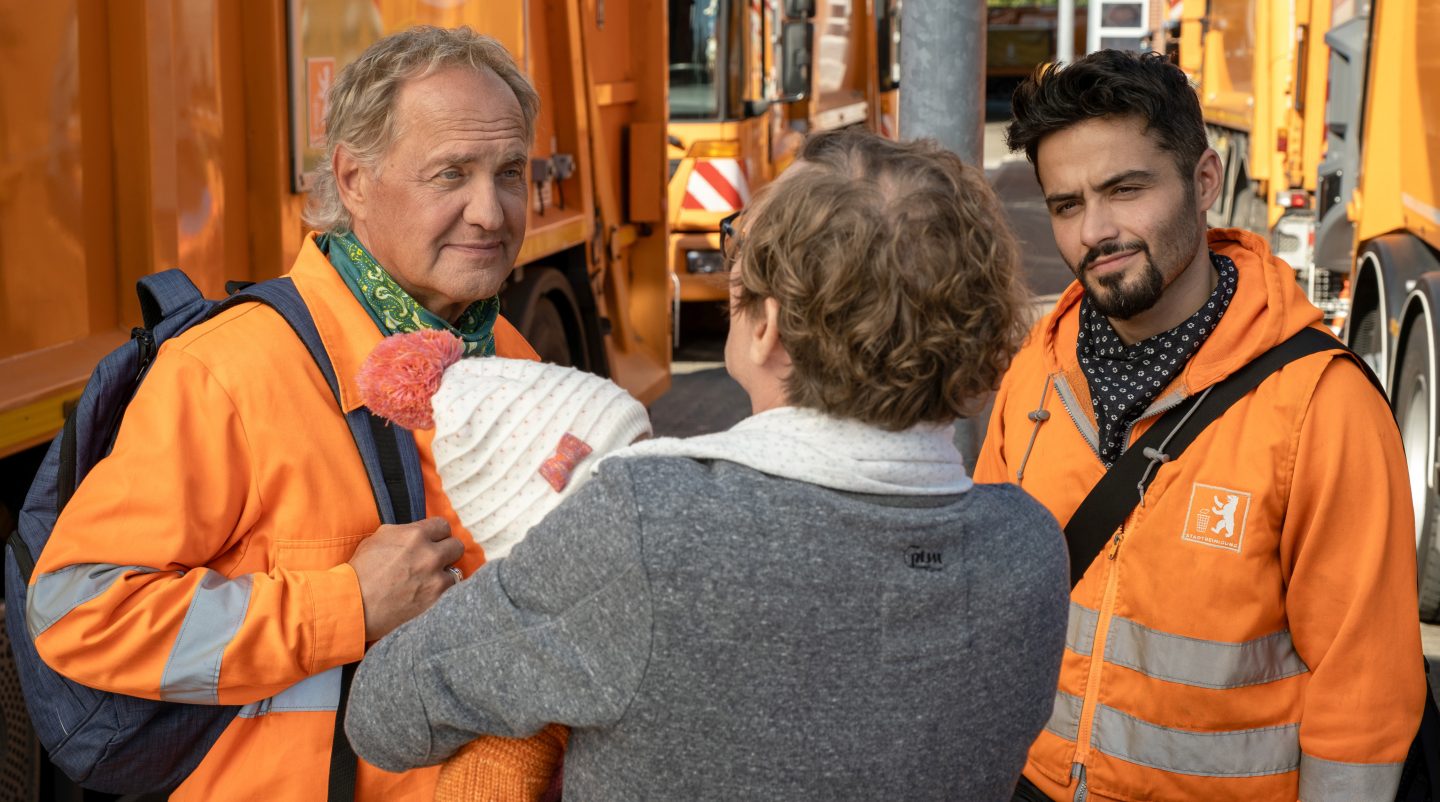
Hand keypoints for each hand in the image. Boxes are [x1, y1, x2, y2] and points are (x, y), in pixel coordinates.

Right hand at [348, 517, 463, 640]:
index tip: (433, 542)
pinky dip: (443, 593)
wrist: (352, 605)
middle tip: (435, 560)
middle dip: (446, 552)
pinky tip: (429, 595)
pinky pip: (451, 591)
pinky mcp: (436, 600)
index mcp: (414, 535)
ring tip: (430, 581)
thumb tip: (416, 533)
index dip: (438, 534)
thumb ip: (403, 533)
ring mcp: (435, 578)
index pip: (443, 526)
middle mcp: (429, 554)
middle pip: (456, 546)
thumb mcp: (377, 539)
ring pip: (457, 571)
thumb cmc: (359, 572)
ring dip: (445, 575)